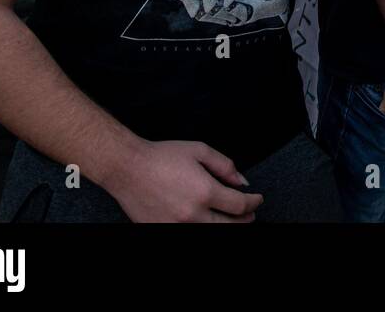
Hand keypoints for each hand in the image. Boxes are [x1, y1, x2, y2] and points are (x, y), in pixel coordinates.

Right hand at [106, 140, 261, 222]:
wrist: (127, 168)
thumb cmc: (161, 156)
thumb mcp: (199, 151)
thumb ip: (225, 166)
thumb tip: (241, 182)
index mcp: (205, 192)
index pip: (240, 205)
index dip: (253, 203)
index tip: (257, 199)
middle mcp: (192, 214)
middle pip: (230, 226)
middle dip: (244, 219)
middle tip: (249, 214)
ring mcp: (176, 226)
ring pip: (212, 233)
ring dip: (226, 227)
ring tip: (232, 220)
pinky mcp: (161, 230)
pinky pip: (189, 234)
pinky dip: (203, 228)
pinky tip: (206, 222)